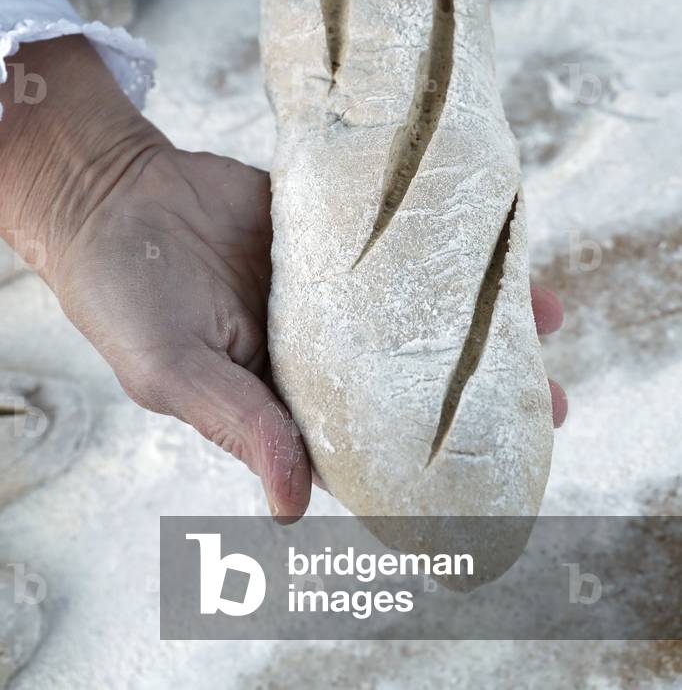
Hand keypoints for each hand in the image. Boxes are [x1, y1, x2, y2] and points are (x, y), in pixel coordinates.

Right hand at [1, 42, 564, 525]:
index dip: (429, 458)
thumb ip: (240, 427)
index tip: (491, 467)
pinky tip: (488, 253)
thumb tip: (293, 509)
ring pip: (414, 311)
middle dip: (476, 388)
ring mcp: (331, 289)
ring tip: (543, 319)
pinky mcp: (333, 233)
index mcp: (280, 399)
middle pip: (409, 377)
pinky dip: (439, 252)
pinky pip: (397, 245)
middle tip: (548, 398)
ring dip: (473, 316)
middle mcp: (317, 350)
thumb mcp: (176, 371)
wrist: (115, 192)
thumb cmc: (127, 295)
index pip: (367, 442)